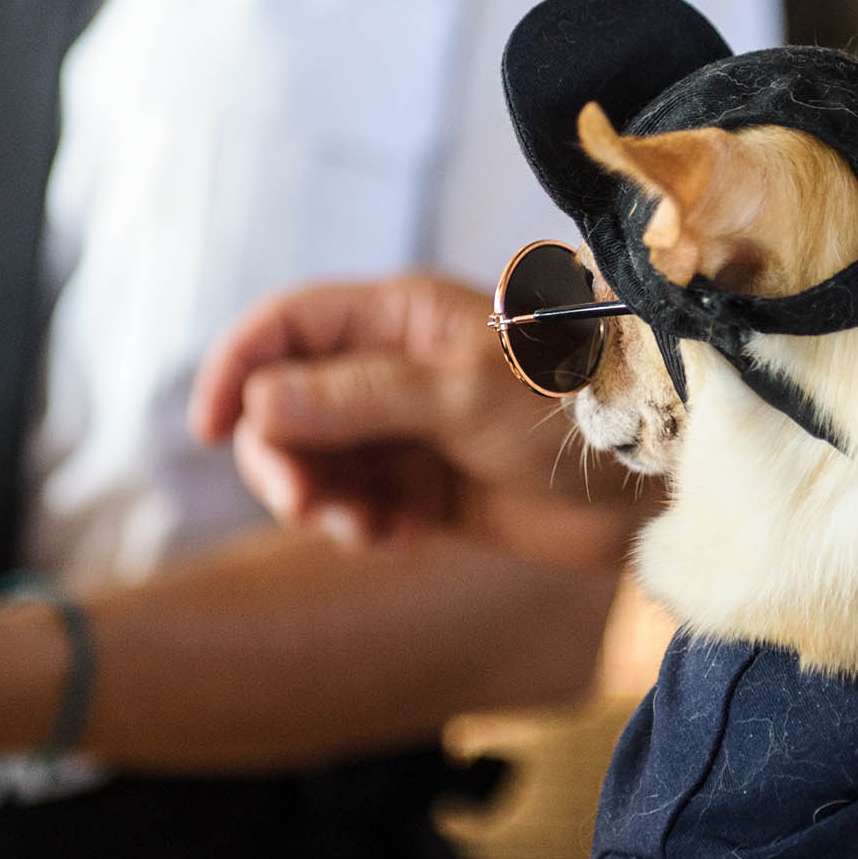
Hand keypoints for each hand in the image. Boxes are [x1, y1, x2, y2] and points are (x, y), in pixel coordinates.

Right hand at [189, 274, 655, 571]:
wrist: (652, 479)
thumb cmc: (570, 408)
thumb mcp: (456, 394)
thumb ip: (353, 397)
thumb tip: (256, 404)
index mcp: (396, 318)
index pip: (284, 328)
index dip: (235, 368)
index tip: (205, 428)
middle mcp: (391, 369)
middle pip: (285, 405)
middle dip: (281, 457)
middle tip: (307, 505)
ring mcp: (407, 430)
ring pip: (317, 463)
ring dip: (321, 501)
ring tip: (366, 529)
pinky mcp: (428, 489)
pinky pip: (359, 507)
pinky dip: (362, 527)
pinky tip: (401, 540)